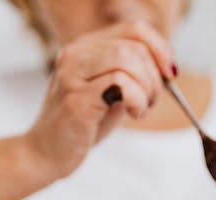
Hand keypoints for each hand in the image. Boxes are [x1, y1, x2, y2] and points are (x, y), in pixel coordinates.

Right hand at [26, 20, 174, 179]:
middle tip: (150, 101)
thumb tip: (166, 67)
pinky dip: (137, 99)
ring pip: (127, 59)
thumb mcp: (112, 92)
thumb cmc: (81, 125)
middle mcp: (75, 54)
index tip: (169, 74)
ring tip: (140, 109)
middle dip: (154, 76)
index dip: (159, 49)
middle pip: (134, 46)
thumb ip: (132, 74)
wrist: (46, 153)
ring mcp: (72, 75)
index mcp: (85, 47)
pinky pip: (120, 84)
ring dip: (146, 88)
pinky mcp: (76, 99)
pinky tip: (133, 113)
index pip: (133, 29)